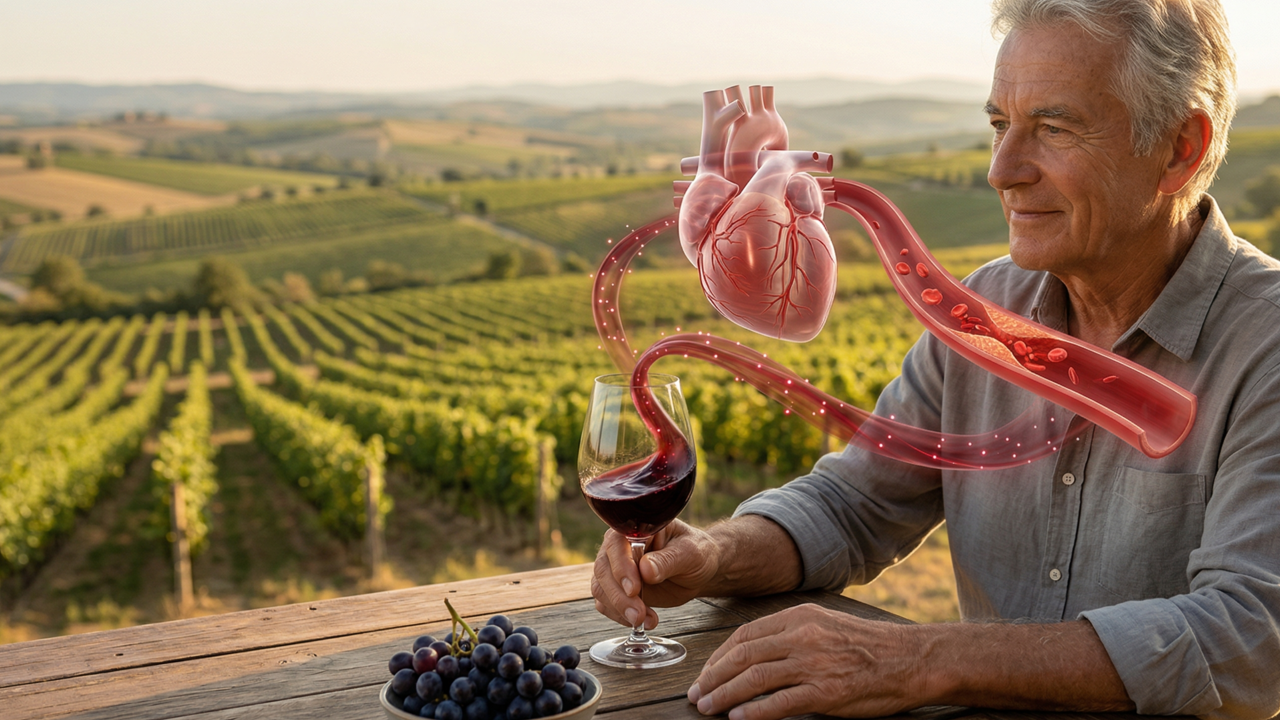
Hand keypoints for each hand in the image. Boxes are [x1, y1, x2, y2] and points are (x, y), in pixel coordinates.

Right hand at [590, 519, 721, 629]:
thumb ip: (668, 560)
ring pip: (601, 589)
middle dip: (619, 596)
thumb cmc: (694, 552)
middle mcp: (619, 547)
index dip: (621, 567)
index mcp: (635, 530)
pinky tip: (641, 622)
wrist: (696, 569)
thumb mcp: (690, 553)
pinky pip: (606, 604)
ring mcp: (615, 569)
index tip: (634, 589)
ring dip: (619, 609)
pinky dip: (619, 616)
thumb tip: (645, 570)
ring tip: (644, 620)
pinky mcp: (617, 589)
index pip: (617, 544)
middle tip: (638, 614)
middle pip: (604, 570)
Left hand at [687, 603, 926, 719]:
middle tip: (697, 695)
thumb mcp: (825, 626)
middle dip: (713, 677)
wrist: (912, 659)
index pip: (744, 635)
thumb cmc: (869, 647)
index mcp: (799, 618)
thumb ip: (791, 636)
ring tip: (708, 709)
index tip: (705, 673)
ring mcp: (813, 664)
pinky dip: (754, 713)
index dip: (718, 656)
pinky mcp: (826, 692)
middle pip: (742, 656)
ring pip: (754, 679)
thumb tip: (753, 657)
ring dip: (725, 696)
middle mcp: (802, 636)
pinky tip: (738, 719)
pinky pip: (779, 703)